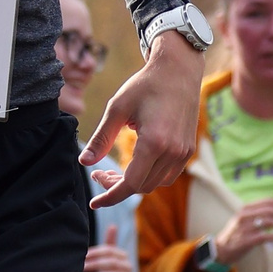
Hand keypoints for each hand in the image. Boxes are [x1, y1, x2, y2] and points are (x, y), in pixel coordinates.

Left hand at [82, 36, 205, 206]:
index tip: (94, 202)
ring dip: (134, 184)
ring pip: (156, 184)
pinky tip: (135, 165)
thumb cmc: (145, 85)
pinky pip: (168, 175)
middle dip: (117, 187)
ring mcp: (184, 152)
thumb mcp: (117, 108)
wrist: (178, 69)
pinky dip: (150, 177)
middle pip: (142, 187)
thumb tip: (84, 162)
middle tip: (99, 174)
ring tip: (114, 171)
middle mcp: (173, 152)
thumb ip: (101, 139)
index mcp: (154, 142)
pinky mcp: (188, 149)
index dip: (110, 196)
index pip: (130, 184)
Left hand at [83, 244, 138, 271]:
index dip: (95, 252)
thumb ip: (110, 244)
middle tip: (82, 267)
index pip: (109, 250)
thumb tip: (113, 225)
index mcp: (123, 256)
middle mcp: (128, 267)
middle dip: (96, 264)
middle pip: (112, 263)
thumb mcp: (111, 258)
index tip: (82, 256)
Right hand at [210, 199, 272, 266]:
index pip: (268, 202)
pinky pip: (264, 236)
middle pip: (270, 211)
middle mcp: (244, 216)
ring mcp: (244, 228)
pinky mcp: (245, 240)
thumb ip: (258, 215)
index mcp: (245, 209)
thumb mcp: (244, 220)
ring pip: (269, 222)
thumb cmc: (237, 235)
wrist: (220, 249)